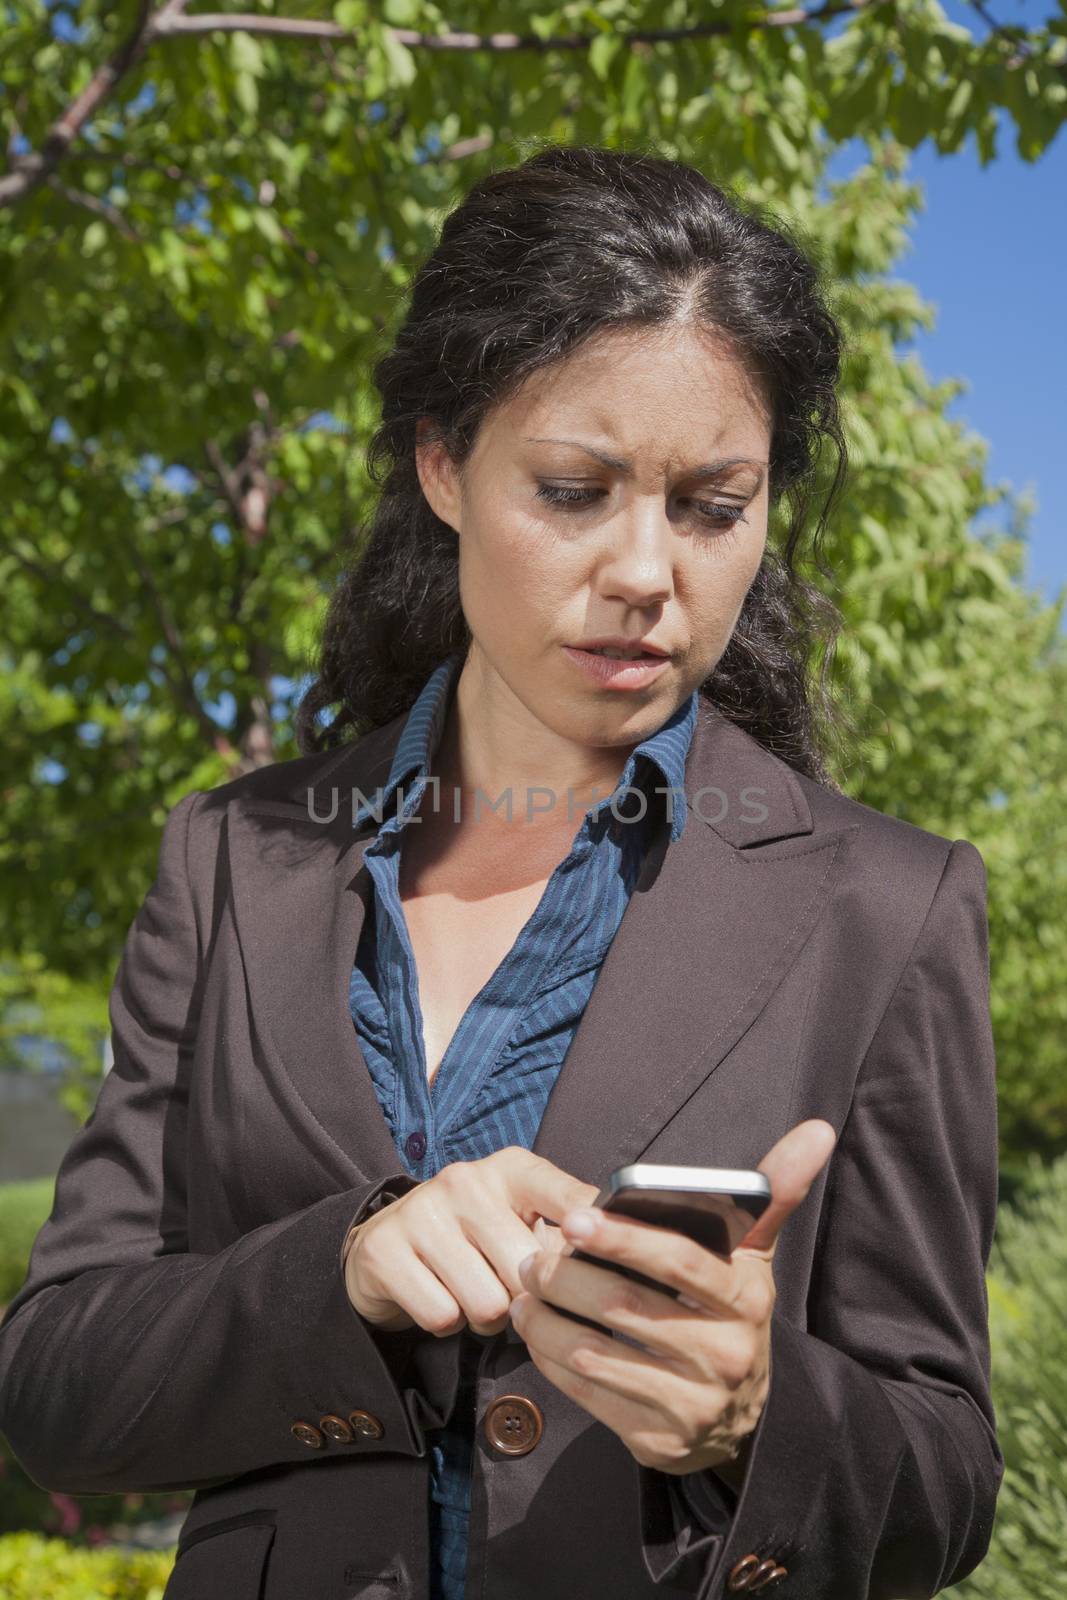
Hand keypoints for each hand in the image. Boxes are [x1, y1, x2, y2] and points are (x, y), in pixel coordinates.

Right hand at [344, 1146, 598, 1336]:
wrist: (387, 1247)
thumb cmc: (476, 1238)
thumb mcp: (523, 1222)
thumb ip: (568, 1237)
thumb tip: (625, 1259)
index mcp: (512, 1169)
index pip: (566, 1196)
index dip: (592, 1232)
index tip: (611, 1250)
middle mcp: (466, 1179)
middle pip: (527, 1270)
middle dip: (525, 1298)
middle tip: (507, 1287)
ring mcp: (422, 1212)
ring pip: (488, 1303)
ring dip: (486, 1317)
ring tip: (473, 1292)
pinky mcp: (385, 1250)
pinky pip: (443, 1317)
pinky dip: (447, 1324)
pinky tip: (440, 1297)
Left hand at [508, 1119, 837, 1475]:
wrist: (740, 1413)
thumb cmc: (729, 1309)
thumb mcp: (752, 1255)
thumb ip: (773, 1190)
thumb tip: (818, 1128)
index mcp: (746, 1298)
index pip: (680, 1261)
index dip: (624, 1238)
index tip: (574, 1217)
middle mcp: (726, 1354)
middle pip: (628, 1306)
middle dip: (567, 1277)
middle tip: (532, 1255)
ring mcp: (694, 1404)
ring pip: (598, 1354)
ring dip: (547, 1320)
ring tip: (524, 1290)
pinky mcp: (660, 1442)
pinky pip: (589, 1396)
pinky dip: (551, 1361)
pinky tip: (536, 1334)